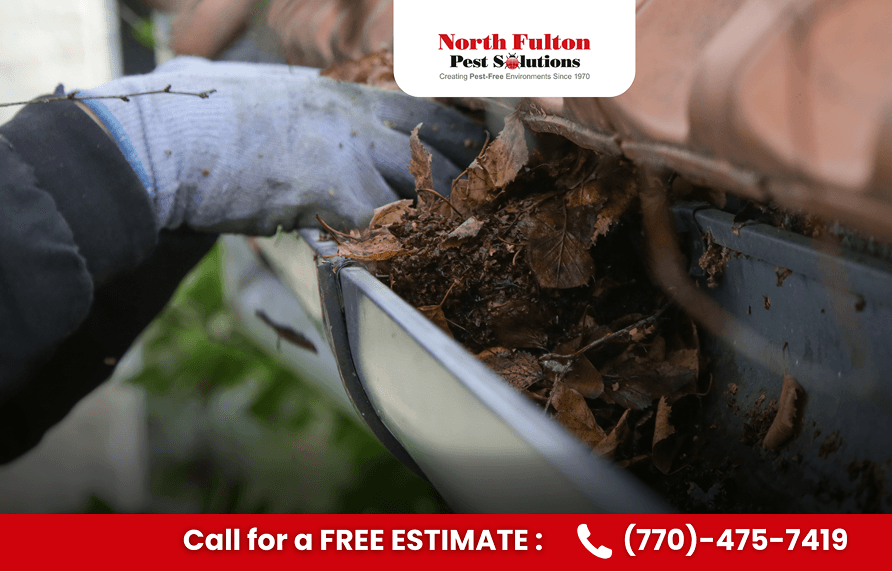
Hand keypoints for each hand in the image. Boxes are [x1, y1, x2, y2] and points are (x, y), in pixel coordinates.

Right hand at [78, 56, 483, 234]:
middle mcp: (353, 116)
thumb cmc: (189, 113)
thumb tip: (269, 118)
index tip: (470, 151)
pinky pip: (386, 225)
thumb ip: (281, 103)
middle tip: (482, 202)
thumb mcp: (250, 93)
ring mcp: (348, 149)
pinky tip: (409, 265)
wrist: (162, 139)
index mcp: (336, 92)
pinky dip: (398, 247)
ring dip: (438, 215)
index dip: (449, 132)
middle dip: (462, 174)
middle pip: (436, 142)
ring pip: (422, 183)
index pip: (418, 106)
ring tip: (460, 241)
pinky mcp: (333, 189)